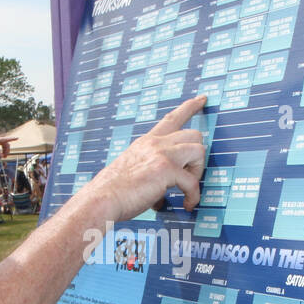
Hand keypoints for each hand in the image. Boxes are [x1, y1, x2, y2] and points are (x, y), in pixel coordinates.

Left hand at [0, 133, 13, 158]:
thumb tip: (2, 156)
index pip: (5, 139)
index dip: (12, 139)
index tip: (17, 138)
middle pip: (6, 143)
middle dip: (7, 150)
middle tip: (5, 157)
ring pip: (4, 144)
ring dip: (5, 150)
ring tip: (3, 156)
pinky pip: (2, 143)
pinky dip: (3, 148)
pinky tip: (1, 152)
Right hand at [87, 96, 206, 221]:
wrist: (102, 199)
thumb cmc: (114, 192)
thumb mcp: (132, 170)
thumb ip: (150, 172)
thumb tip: (162, 193)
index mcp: (146, 142)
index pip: (172, 118)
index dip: (190, 107)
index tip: (202, 99)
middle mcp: (155, 143)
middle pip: (194, 134)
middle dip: (197, 157)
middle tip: (189, 176)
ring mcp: (161, 154)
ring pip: (199, 150)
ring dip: (197, 172)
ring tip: (186, 189)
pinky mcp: (166, 170)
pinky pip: (193, 182)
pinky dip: (193, 196)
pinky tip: (186, 205)